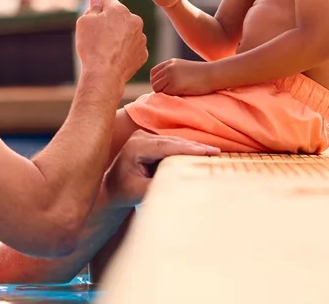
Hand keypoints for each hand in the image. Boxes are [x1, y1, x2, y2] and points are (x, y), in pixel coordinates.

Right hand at [76, 0, 146, 84]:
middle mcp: (135, 21)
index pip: (108, 2)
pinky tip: (114, 57)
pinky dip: (124, 50)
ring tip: (105, 49)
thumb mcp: (85, 22)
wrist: (104, 74)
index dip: (98, 8)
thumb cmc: (92, 46)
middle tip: (97, 35)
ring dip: (119, 36)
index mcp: (120, 10)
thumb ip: (93, 8)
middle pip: (120, 17)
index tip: (93, 15)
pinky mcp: (142, 53)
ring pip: (127, 32)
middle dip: (110, 22)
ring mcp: (141, 38)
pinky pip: (132, 47)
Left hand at [103, 132, 218, 206]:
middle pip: (173, 142)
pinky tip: (202, 153)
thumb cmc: (124, 191)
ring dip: (193, 148)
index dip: (187, 148)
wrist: (112, 187)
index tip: (207, 152)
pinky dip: (186, 149)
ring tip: (213, 153)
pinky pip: (172, 144)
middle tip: (216, 153)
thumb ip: (158, 187)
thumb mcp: (139, 191)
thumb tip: (180, 185)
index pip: (166, 146)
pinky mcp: (151, 140)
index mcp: (135, 147)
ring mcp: (145, 136)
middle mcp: (140, 137)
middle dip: (195, 147)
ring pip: (174, 142)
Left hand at [150, 58, 214, 95]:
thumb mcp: (184, 68)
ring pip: (157, 89)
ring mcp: (171, 75)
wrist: (214, 74)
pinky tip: (181, 94)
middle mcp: (168, 67)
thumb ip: (172, 73)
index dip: (157, 81)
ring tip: (177, 93)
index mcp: (170, 62)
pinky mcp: (175, 85)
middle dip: (160, 89)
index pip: (153, 73)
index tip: (166, 87)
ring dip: (165, 93)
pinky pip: (165, 94)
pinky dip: (170, 96)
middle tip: (172, 93)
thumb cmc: (202, 75)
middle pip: (154, 82)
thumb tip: (160, 86)